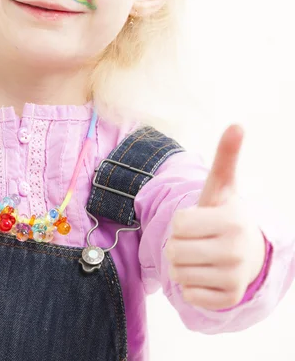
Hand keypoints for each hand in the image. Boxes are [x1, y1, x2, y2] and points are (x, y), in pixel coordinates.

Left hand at [164, 125, 265, 310]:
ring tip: (200, 256)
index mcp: (232, 221)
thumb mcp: (222, 186)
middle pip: (175, 250)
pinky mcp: (229, 299)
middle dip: (178, 243)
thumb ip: (226, 157)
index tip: (199, 219)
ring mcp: (235, 278)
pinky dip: (190, 286)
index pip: (179, 223)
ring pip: (178, 274)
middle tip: (197, 240)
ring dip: (181, 265)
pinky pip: (188, 295)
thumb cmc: (224, 213)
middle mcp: (237, 251)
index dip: (182, 220)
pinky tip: (207, 274)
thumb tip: (237, 124)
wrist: (246, 250)